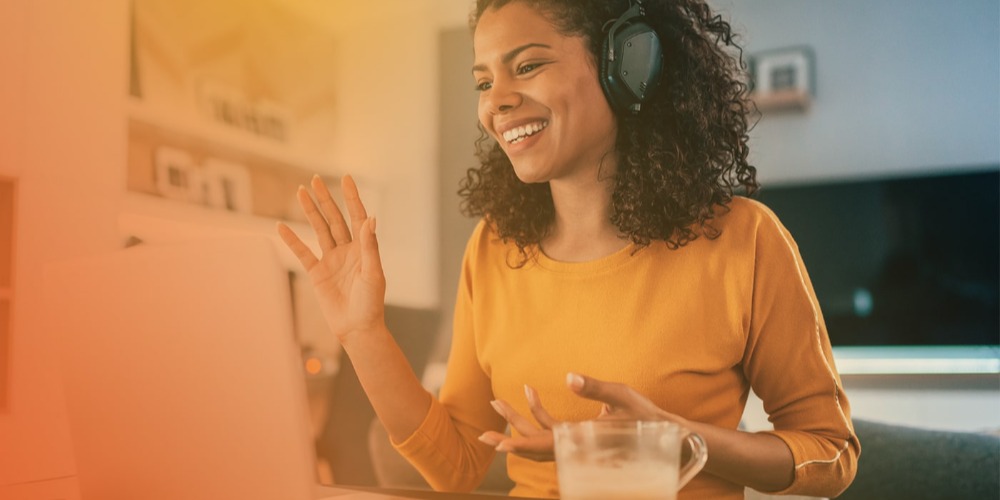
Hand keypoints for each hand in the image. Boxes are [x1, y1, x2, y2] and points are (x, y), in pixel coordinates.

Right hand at [277, 175, 385, 342]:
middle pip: (334, 218)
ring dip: (310, 211)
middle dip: (325, 199)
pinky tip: (281, 226)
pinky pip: (302, 253)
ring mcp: (331, 260)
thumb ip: (370, 246)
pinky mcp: (317, 273)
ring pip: (319, 230)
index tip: (346, 178)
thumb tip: (371, 218)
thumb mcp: (373, 273)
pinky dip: (292, 240)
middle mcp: (347, 250)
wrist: (357, 328)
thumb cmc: (371, 303)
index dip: (352, 197)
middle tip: (316, 179)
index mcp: (363, 249)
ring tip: (300, 191)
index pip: (357, 217)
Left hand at [478, 373, 683, 461]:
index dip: (520, 445)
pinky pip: (552, 428)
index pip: (544, 445)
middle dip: (508, 434)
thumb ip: (595, 387)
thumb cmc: (645, 416)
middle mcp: (575, 446)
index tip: (498, 445)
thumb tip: (569, 377)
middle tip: (482, 433)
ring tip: (498, 401)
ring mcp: (575, 442)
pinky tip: (531, 391)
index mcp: (582, 441)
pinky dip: (538, 412)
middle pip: (534, 444)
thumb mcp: (622, 395)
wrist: (665, 434)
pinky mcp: (579, 436)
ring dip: (518, 420)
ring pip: (539, 436)